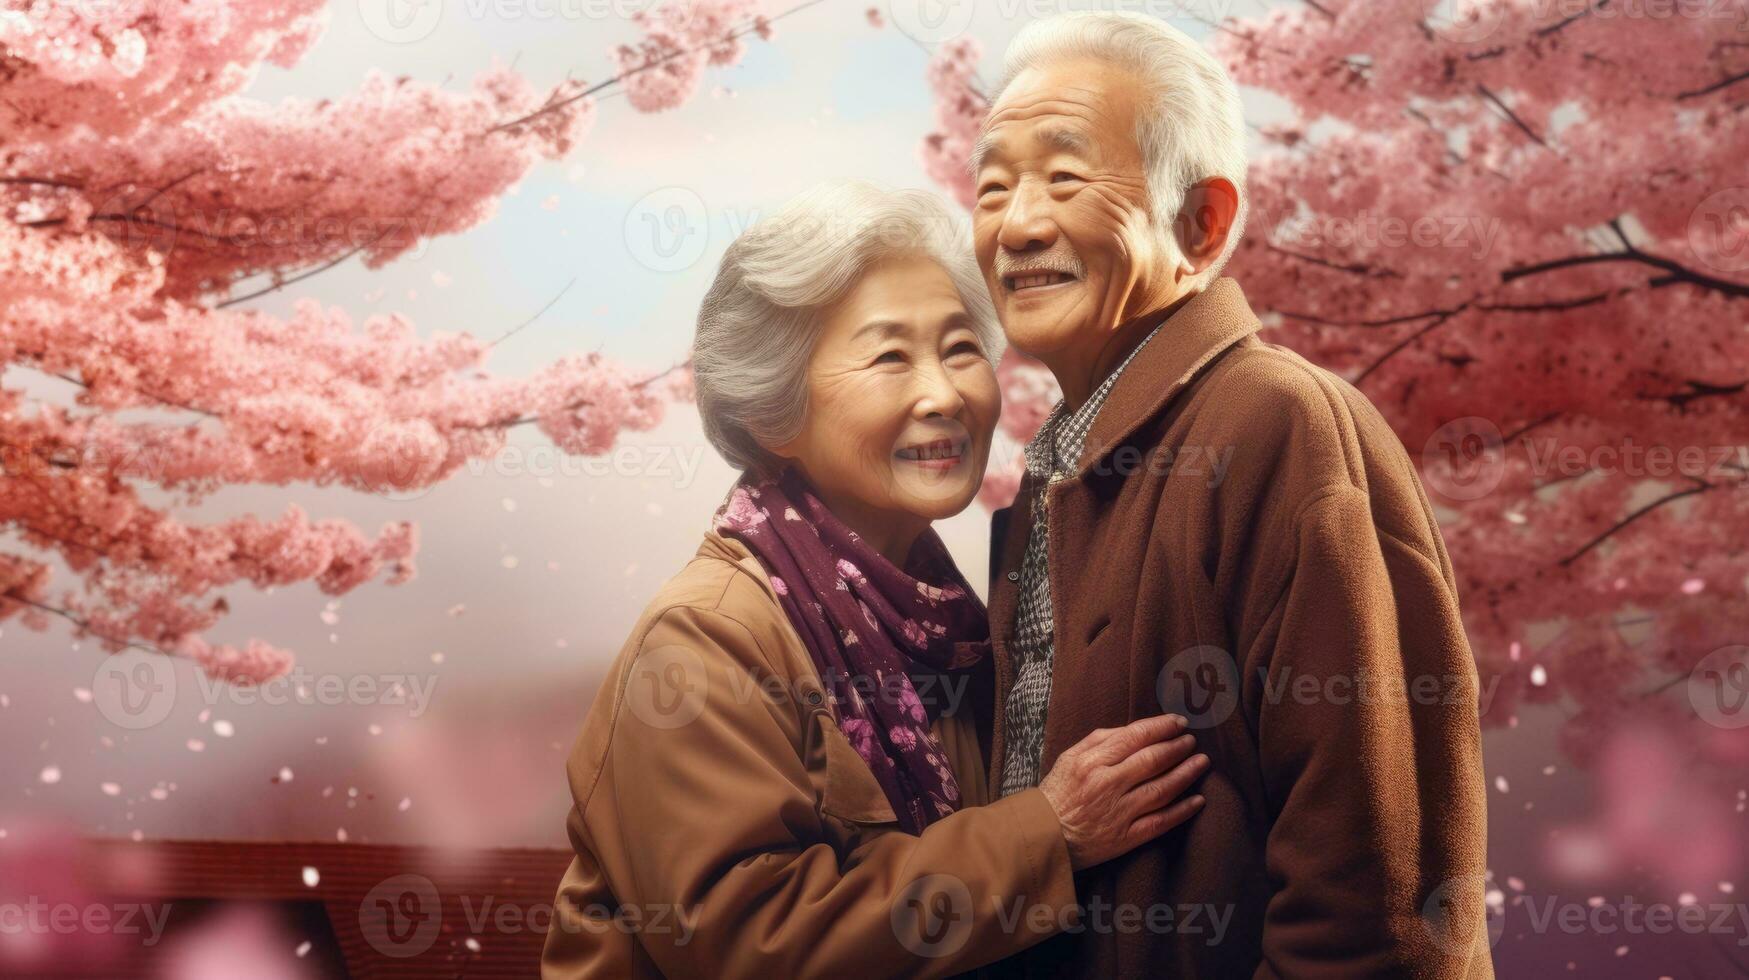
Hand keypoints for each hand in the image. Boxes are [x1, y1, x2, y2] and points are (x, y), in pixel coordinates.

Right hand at [1036, 714, 1208, 870]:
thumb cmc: (1057, 793)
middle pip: (1153, 761)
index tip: (1179, 722)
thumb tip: (1135, 730)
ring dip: (1186, 774)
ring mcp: (1118, 813)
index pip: (1135, 737)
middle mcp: (1107, 785)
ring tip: (1202, 762)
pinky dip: (1182, 811)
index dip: (1161, 727)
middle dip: (1178, 747)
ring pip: (1162, 790)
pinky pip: (1160, 822)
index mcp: (1092, 762)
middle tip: (1192, 741)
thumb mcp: (1069, 757)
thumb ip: (1100, 740)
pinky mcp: (1125, 838)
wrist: (1043, 837)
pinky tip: (1198, 800)